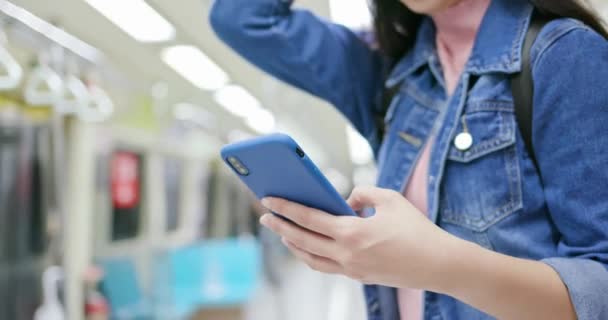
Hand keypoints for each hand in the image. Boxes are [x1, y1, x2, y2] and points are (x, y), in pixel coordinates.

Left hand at [260, 186, 456, 289]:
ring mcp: (351, 269)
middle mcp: (346, 254)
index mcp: (351, 232)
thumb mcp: (390, 199)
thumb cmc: (417, 229)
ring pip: (311, 258)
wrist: (438, 264)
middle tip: (265, 216)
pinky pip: (325, 267)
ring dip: (293, 244)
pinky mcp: (359, 276)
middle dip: (280, 226)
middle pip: (302, 240)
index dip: (286, 207)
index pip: (308, 218)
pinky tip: (308, 247)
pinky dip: (311, 256)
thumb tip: (346, 200)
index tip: (269, 200)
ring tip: (282, 232)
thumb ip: (363, 194)